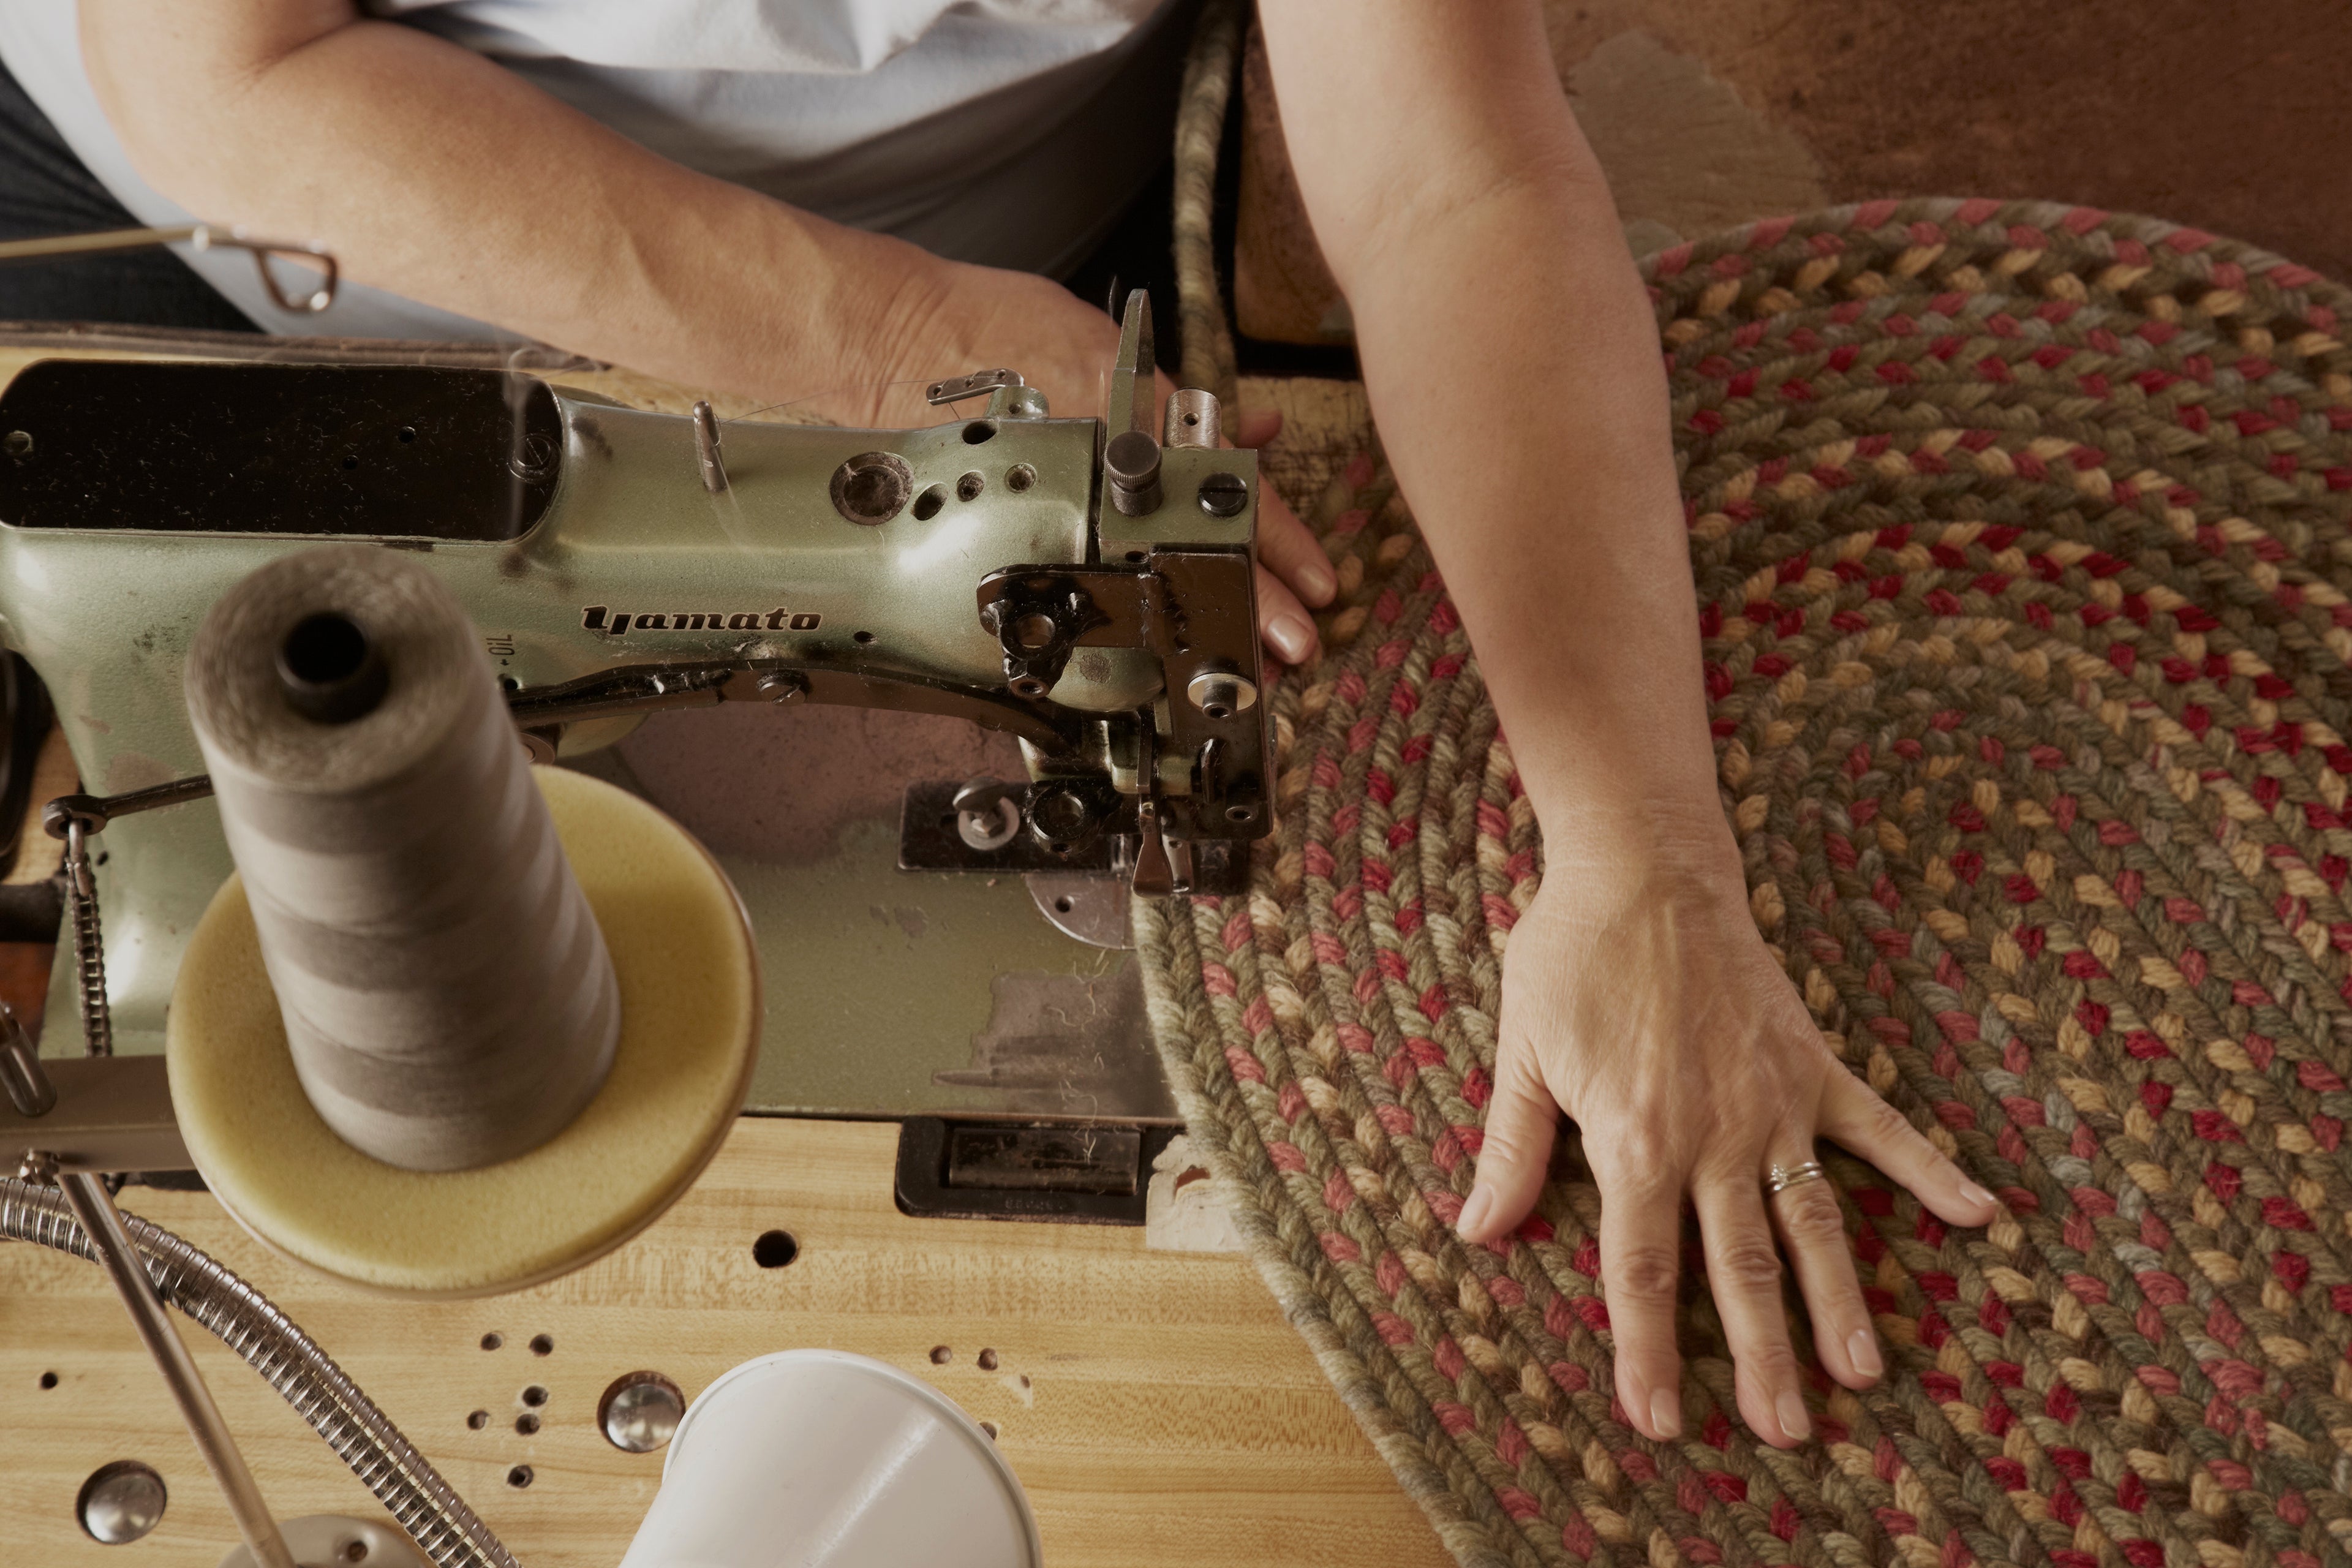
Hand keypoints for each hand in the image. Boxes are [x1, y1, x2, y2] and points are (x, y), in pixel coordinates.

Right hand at [833, 265, 1334, 663]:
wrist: (889, 337)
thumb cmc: (992, 328)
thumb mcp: (1097, 344)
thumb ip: (1178, 403)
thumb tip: (1255, 435)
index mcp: (1135, 415)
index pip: (1227, 489)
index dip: (1279, 542)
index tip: (1319, 585)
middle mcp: (1102, 463)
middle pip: (1196, 546)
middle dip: (1251, 599)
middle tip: (1294, 646)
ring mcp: (1052, 500)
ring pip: (1143, 577)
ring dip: (1189, 619)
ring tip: (1233, 657)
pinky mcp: (1006, 526)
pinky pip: (1068, 582)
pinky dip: (1108, 617)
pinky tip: (1138, 651)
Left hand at [1456, 820, 2001, 1447]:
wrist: (1643, 866)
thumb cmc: (1570, 956)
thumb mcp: (1520, 1054)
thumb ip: (1511, 1151)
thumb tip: (1475, 1233)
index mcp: (1634, 1141)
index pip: (1640, 1272)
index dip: (1647, 1352)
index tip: (1659, 1422)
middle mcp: (1713, 1136)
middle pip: (1740, 1270)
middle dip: (1763, 1360)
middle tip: (1786, 1435)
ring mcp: (1773, 1104)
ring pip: (1813, 1225)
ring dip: (1840, 1304)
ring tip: (1866, 1375)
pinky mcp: (1814, 1066)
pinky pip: (1883, 1129)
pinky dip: (1933, 1171)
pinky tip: (1983, 1217)